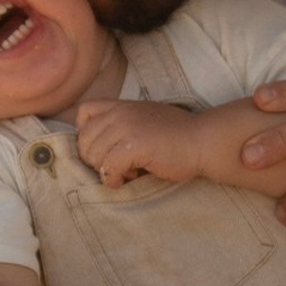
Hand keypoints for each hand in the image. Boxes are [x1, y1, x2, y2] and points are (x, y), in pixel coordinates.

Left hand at [74, 99, 200, 186]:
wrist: (201, 141)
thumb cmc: (175, 137)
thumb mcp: (142, 121)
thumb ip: (120, 126)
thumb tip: (95, 152)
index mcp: (120, 105)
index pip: (84, 113)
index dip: (88, 136)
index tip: (105, 150)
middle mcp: (119, 113)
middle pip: (84, 140)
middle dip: (96, 160)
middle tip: (119, 166)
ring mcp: (126, 127)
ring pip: (93, 155)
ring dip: (106, 170)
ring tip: (127, 171)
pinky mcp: (134, 145)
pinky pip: (107, 168)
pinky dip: (113, 180)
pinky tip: (129, 179)